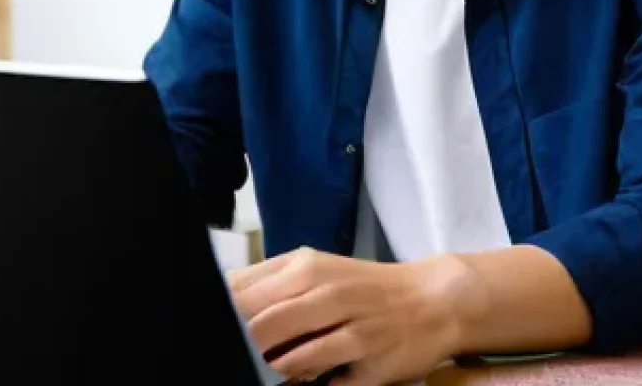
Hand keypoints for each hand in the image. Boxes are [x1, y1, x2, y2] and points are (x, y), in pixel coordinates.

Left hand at [228, 247, 477, 384]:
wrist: (430, 298)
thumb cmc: (364, 288)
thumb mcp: (315, 272)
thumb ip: (270, 285)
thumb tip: (225, 299)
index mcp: (305, 267)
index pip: (245, 290)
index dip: (225, 314)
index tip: (212, 327)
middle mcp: (327, 289)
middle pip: (263, 323)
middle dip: (242, 345)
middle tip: (232, 356)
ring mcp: (351, 323)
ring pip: (292, 351)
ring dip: (270, 367)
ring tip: (261, 370)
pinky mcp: (370, 356)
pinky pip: (326, 374)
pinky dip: (305, 380)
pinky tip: (298, 380)